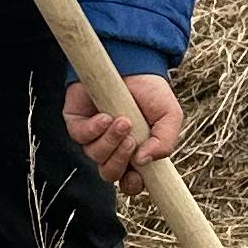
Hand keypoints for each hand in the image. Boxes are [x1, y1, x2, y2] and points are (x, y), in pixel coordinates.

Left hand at [64, 72, 182, 192]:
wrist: (133, 61)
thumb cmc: (151, 91)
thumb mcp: (170, 116)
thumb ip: (165, 142)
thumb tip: (144, 162)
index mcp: (135, 153)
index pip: (130, 183)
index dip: (133, 185)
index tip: (138, 176)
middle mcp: (112, 148)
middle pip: (109, 173)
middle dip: (119, 161)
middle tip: (131, 141)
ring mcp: (93, 136)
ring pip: (95, 156)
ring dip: (110, 141)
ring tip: (122, 120)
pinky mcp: (77, 121)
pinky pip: (80, 137)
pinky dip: (94, 130)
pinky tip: (105, 117)